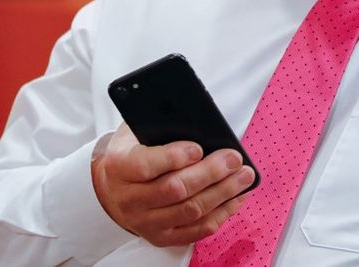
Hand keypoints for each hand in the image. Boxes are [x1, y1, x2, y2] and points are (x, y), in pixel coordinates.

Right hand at [91, 124, 255, 246]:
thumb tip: (199, 122)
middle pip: (174, 190)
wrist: (114, 186)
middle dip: (210, 173)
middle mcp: (128, 199)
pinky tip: (236, 197)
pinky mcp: (161, 236)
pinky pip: (196, 230)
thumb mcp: (137, 130)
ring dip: (222, 193)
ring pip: (189, 211)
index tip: (198, 148)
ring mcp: (144, 222)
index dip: (173, 157)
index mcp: (119, 166)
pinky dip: (221, 213)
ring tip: (244, 176)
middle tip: (234, 158)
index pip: (144, 165)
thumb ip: (161, 125)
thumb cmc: (135, 150)